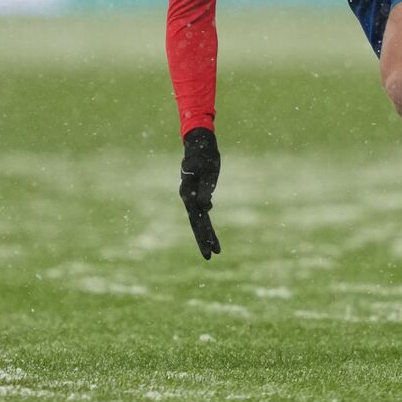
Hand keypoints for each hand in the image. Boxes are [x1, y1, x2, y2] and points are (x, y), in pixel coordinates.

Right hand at [179, 127, 221, 259]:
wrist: (199, 144)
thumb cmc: (204, 155)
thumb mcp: (208, 170)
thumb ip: (205, 188)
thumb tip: (206, 207)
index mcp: (188, 193)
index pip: (198, 219)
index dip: (205, 234)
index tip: (211, 248)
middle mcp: (188, 197)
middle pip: (196, 223)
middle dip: (204, 240)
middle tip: (210, 256)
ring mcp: (191, 196)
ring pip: (198, 220)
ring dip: (205, 234)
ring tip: (213, 250)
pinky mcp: (197, 193)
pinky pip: (201, 212)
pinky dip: (205, 223)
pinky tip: (210, 233)